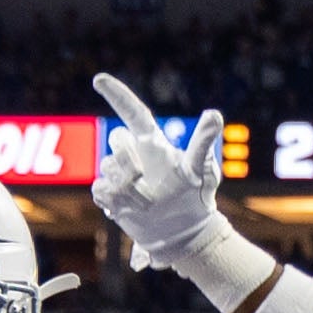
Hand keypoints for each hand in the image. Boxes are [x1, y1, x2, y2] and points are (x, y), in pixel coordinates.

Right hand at [89, 74, 238, 283]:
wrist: (181, 233)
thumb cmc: (194, 198)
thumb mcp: (201, 170)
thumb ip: (203, 142)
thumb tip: (214, 114)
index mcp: (153, 143)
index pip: (133, 112)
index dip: (117, 94)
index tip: (99, 79)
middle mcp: (134, 154)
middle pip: (116, 140)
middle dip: (127, 158)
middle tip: (143, 178)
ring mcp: (120, 174)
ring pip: (107, 167)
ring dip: (126, 187)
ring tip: (146, 202)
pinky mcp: (110, 195)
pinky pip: (98, 188)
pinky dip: (113, 199)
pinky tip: (130, 208)